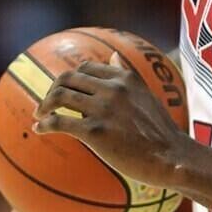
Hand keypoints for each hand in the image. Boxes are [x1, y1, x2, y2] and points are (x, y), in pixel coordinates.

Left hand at [33, 52, 190, 189]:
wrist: (172, 156)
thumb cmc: (160, 131)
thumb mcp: (146, 95)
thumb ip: (127, 74)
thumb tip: (113, 55)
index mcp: (125, 78)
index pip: (86, 67)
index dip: (70, 78)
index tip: (64, 90)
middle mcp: (113, 88)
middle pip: (68, 78)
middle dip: (52, 89)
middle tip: (46, 104)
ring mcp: (103, 109)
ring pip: (60, 96)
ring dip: (45, 105)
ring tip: (40, 116)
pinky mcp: (95, 132)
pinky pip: (59, 121)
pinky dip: (45, 124)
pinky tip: (40, 130)